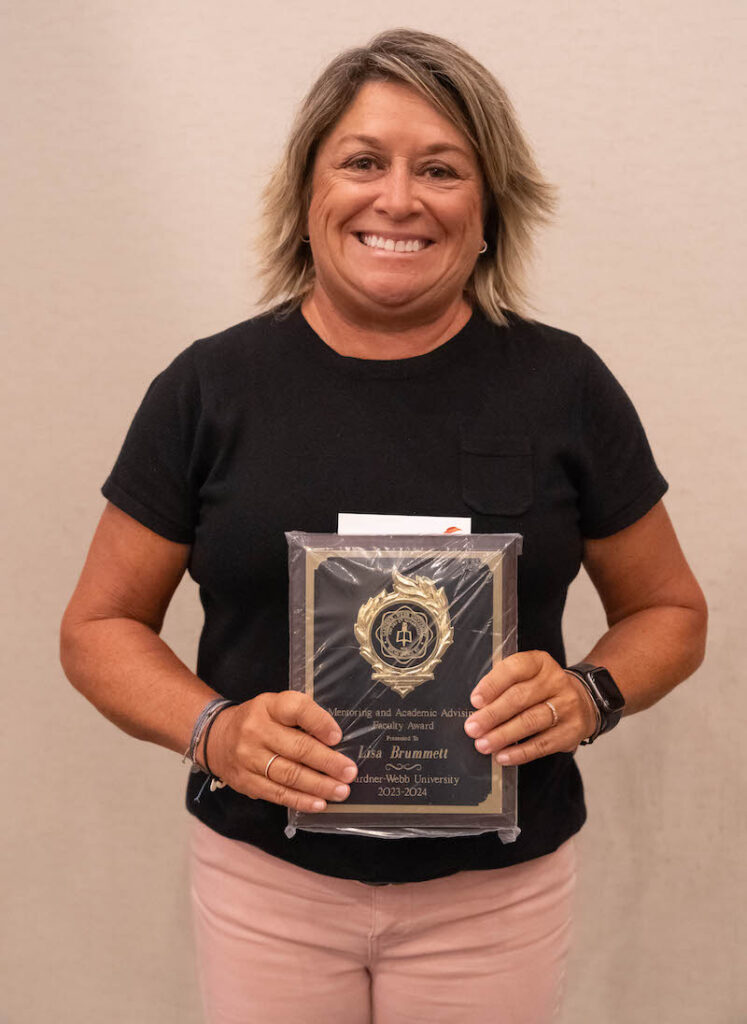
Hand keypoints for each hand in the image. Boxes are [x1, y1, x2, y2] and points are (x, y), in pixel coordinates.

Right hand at [206, 692, 357, 812]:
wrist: (216, 738)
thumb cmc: (259, 721)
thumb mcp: (276, 707)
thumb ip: (302, 717)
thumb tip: (335, 741)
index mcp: (268, 706)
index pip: (296, 709)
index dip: (319, 723)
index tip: (337, 737)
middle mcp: (256, 730)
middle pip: (297, 748)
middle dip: (327, 762)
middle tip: (349, 772)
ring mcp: (248, 758)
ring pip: (289, 775)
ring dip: (319, 785)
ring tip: (340, 791)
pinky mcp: (245, 782)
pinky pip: (277, 794)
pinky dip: (300, 800)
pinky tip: (319, 803)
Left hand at [463, 651, 597, 764]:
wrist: (584, 701)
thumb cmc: (543, 689)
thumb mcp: (528, 676)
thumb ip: (504, 686)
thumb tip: (477, 709)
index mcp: (540, 663)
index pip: (514, 669)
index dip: (492, 685)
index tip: (475, 701)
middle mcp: (556, 681)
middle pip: (520, 698)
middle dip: (492, 715)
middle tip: (472, 728)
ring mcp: (567, 706)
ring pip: (530, 721)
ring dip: (503, 735)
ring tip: (483, 744)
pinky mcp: (572, 730)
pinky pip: (543, 744)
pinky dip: (520, 752)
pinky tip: (503, 755)